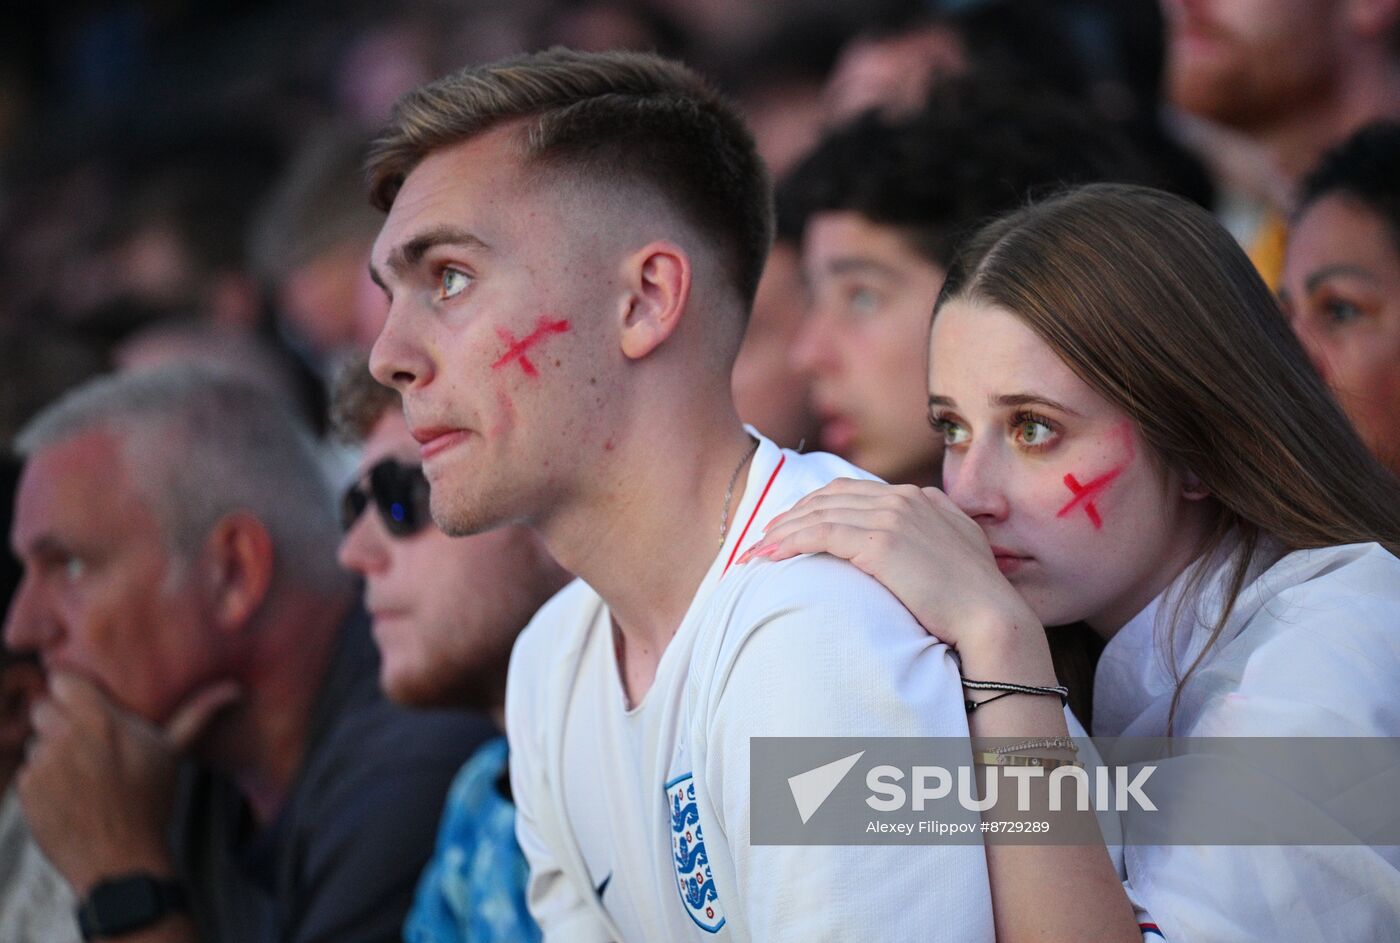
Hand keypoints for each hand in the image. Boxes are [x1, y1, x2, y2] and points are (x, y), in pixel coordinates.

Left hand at [18, 672, 241, 895]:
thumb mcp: (173, 752)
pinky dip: (41, 781)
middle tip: (85, 745)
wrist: (120, 858)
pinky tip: (66, 796)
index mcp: (100, 720)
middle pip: (43, 708)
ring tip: (80, 775)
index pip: (60, 681)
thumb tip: (236, 689)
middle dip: (58, 722)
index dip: (70, 692)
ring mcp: (42, 763)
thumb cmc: (150, 802)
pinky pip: (27, 771)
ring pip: (35, 741)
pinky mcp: (25, 789)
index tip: (81, 704)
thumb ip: (198, 713)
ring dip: (50, 753)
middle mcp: (65, 736)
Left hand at [739, 479, 1046, 669]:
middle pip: (830, 497)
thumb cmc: (973, 600)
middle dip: (791, 515)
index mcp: (920, 498)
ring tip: (757, 550)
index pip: (852, 491)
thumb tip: (905, 537)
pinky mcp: (882, 542)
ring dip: (783, 530)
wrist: (992, 618)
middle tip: (763, 537)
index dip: (815, 506)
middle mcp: (904, 499)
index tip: (791, 525)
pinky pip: (822, 533)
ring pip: (820, 513)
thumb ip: (928, 534)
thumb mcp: (954, 553)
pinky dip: (791, 540)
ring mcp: (893, 516)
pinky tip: (772, 554)